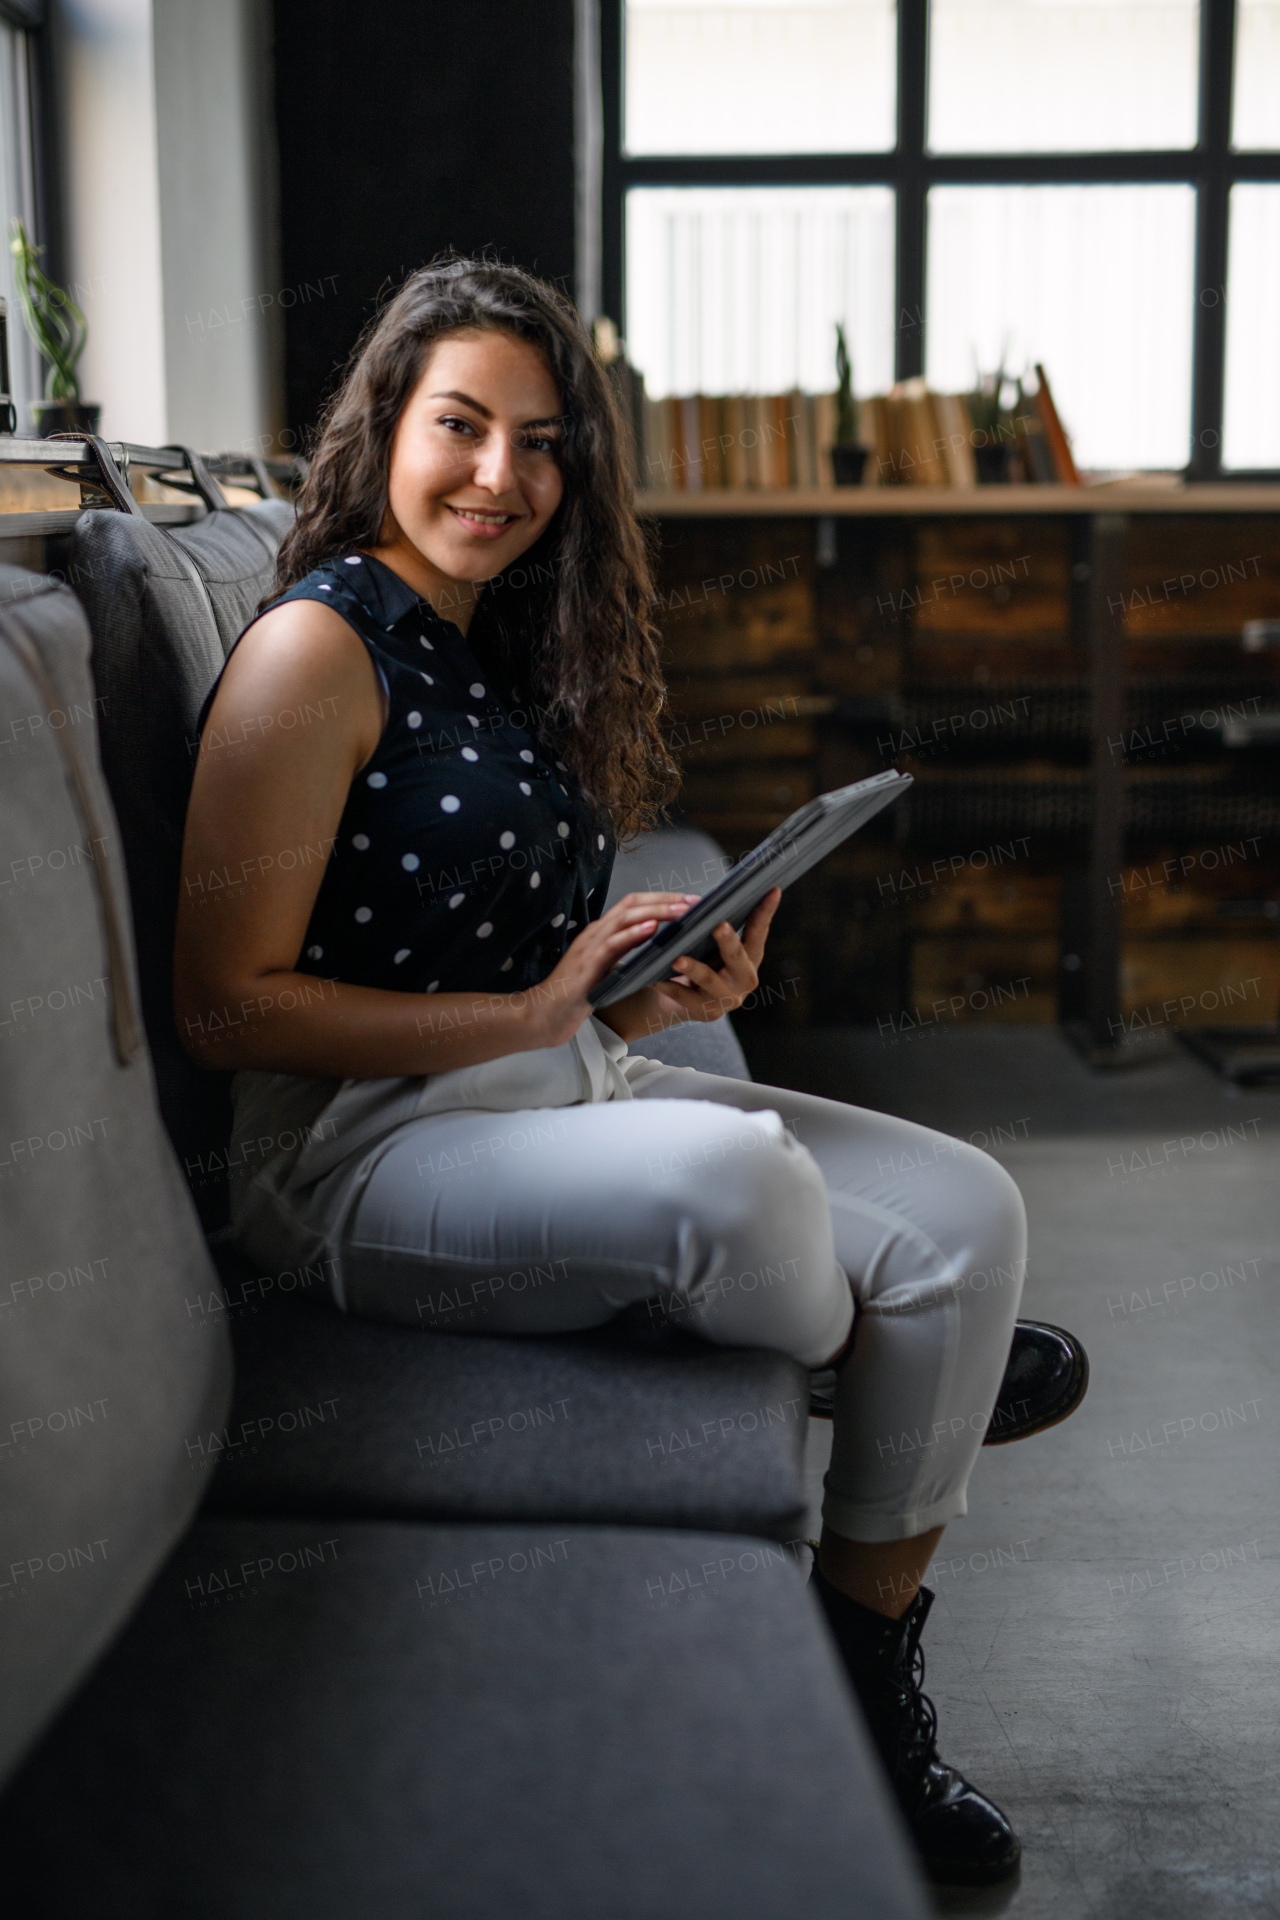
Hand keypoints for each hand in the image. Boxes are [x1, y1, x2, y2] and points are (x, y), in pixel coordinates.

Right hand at [527, 891, 699, 1049]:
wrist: (545, 1014)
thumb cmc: (578, 993)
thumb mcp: (607, 967)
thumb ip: (626, 951)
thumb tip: (656, 939)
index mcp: (601, 933)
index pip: (633, 904)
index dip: (661, 898)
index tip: (688, 901)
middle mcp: (595, 933)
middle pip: (632, 904)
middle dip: (665, 900)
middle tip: (694, 902)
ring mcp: (589, 947)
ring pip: (624, 918)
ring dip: (655, 912)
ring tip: (681, 911)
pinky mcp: (587, 965)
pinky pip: (612, 944)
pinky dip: (633, 934)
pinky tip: (652, 929)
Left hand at [595, 887, 780, 1044]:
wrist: (683, 1001)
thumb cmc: (702, 962)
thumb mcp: (714, 946)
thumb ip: (720, 929)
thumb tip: (716, 898)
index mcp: (750, 958)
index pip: (759, 931)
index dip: (766, 911)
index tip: (772, 889)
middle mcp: (745, 979)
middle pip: (737, 957)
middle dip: (728, 941)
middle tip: (719, 926)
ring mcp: (727, 998)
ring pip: (709, 979)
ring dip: (693, 968)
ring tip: (677, 959)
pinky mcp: (706, 1012)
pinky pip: (684, 997)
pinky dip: (668, 987)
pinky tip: (653, 978)